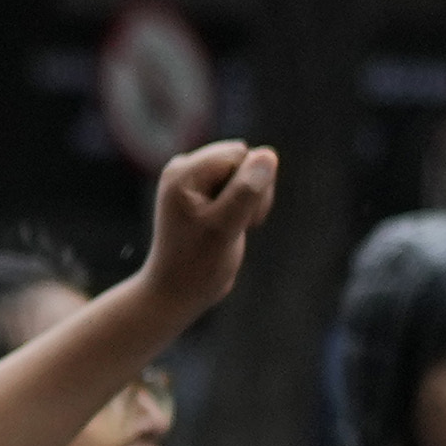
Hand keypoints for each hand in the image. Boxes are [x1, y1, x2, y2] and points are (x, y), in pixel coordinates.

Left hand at [124, 141, 275, 321]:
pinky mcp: (206, 191)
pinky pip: (245, 184)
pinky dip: (248, 205)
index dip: (250, 185)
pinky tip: (233, 225)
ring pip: (250, 171)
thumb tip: (267, 154)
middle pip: (246, 159)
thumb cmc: (198, 263)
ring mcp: (195, 179)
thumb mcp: (224, 228)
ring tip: (232, 227)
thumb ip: (245, 192)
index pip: (240, 155)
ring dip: (252, 200)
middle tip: (233, 224)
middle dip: (252, 191)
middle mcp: (185, 168)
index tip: (234, 217)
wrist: (178, 290)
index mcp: (183, 171)